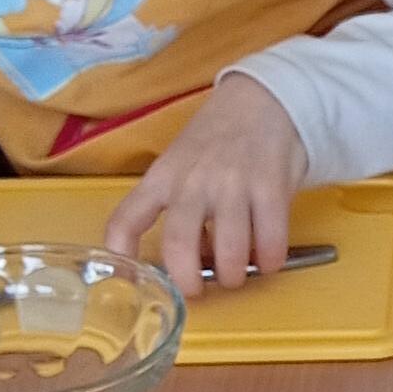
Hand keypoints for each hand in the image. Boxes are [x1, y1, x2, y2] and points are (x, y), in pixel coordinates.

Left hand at [102, 71, 308, 290]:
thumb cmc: (219, 138)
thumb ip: (178, 204)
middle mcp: (192, 182)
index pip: (126, 218)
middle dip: (188, 281)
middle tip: (196, 291)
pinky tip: (268, 259)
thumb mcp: (182, 163)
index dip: (121, 255)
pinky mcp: (270, 188)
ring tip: (236, 275)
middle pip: (178, 246)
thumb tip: (193, 255)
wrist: (264, 100)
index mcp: (163, 177)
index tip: (127, 278)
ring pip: (228, 251)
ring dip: (233, 275)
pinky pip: (270, 241)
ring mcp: (232, 185)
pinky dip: (270, 261)